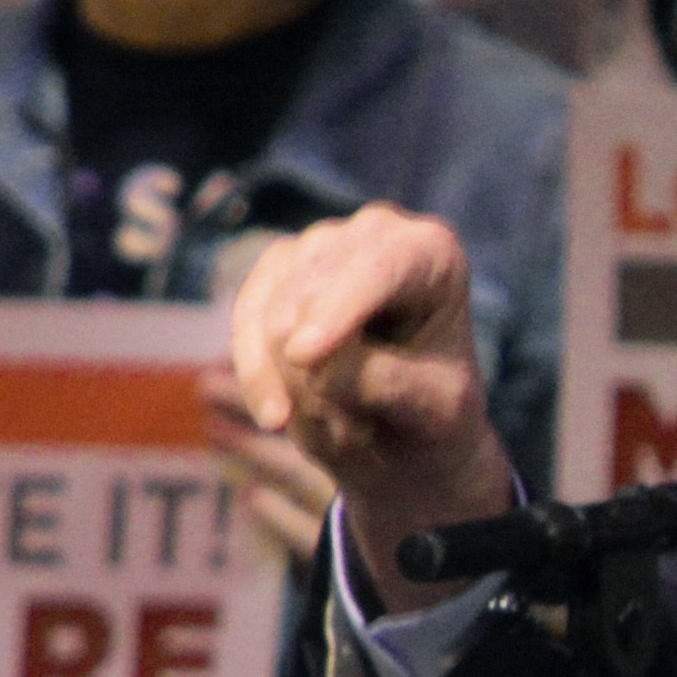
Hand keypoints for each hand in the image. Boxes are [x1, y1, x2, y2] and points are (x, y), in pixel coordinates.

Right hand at [227, 207, 517, 607]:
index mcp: (432, 254)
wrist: (408, 443)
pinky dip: (251, 369)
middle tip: (329, 430)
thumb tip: (320, 364)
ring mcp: (318, 251)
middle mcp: (375, 233)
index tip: (308, 356)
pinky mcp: (273, 280)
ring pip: (268, 302)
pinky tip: (278, 413)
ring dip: (278, 373)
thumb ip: (384, 385)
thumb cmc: (434, 425)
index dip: (341, 306)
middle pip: (314, 282)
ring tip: (317, 429)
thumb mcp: (430, 416)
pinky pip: (241, 319)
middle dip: (311, 362)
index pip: (381, 261)